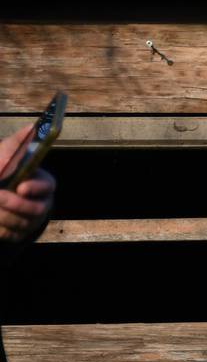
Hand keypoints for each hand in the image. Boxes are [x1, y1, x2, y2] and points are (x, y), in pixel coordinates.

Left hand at [0, 121, 54, 245]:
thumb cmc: (4, 168)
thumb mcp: (8, 153)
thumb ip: (18, 143)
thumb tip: (31, 127)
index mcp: (43, 183)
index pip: (47, 187)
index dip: (35, 188)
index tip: (20, 187)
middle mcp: (42, 203)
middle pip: (36, 210)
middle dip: (14, 204)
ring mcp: (32, 220)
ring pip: (21, 223)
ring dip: (2, 215)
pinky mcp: (20, 233)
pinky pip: (12, 235)